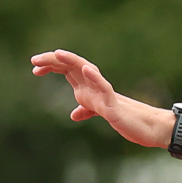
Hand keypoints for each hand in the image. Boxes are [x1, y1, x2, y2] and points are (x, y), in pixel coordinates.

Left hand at [29, 49, 160, 146]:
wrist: (147, 128)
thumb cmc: (126, 119)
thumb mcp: (101, 113)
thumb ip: (87, 110)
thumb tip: (74, 114)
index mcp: (89, 87)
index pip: (67, 70)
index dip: (50, 66)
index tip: (34, 69)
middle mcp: (95, 85)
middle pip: (72, 66)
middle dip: (53, 62)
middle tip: (34, 61)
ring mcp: (105, 92)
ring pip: (87, 71)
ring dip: (72, 61)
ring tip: (57, 54)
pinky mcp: (114, 103)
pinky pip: (104, 87)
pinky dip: (95, 77)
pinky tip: (86, 69)